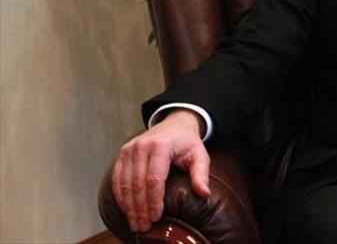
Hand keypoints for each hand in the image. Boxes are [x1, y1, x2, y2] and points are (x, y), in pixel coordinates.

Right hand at [111, 109, 210, 232]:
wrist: (174, 124)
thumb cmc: (187, 142)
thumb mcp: (199, 155)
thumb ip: (201, 174)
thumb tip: (204, 194)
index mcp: (161, 146)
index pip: (154, 178)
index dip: (154, 200)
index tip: (156, 217)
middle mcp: (142, 146)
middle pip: (138, 183)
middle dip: (140, 208)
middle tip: (144, 226)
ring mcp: (130, 149)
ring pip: (125, 183)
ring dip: (129, 206)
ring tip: (136, 223)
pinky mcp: (123, 153)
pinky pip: (117, 178)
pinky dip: (121, 196)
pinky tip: (126, 209)